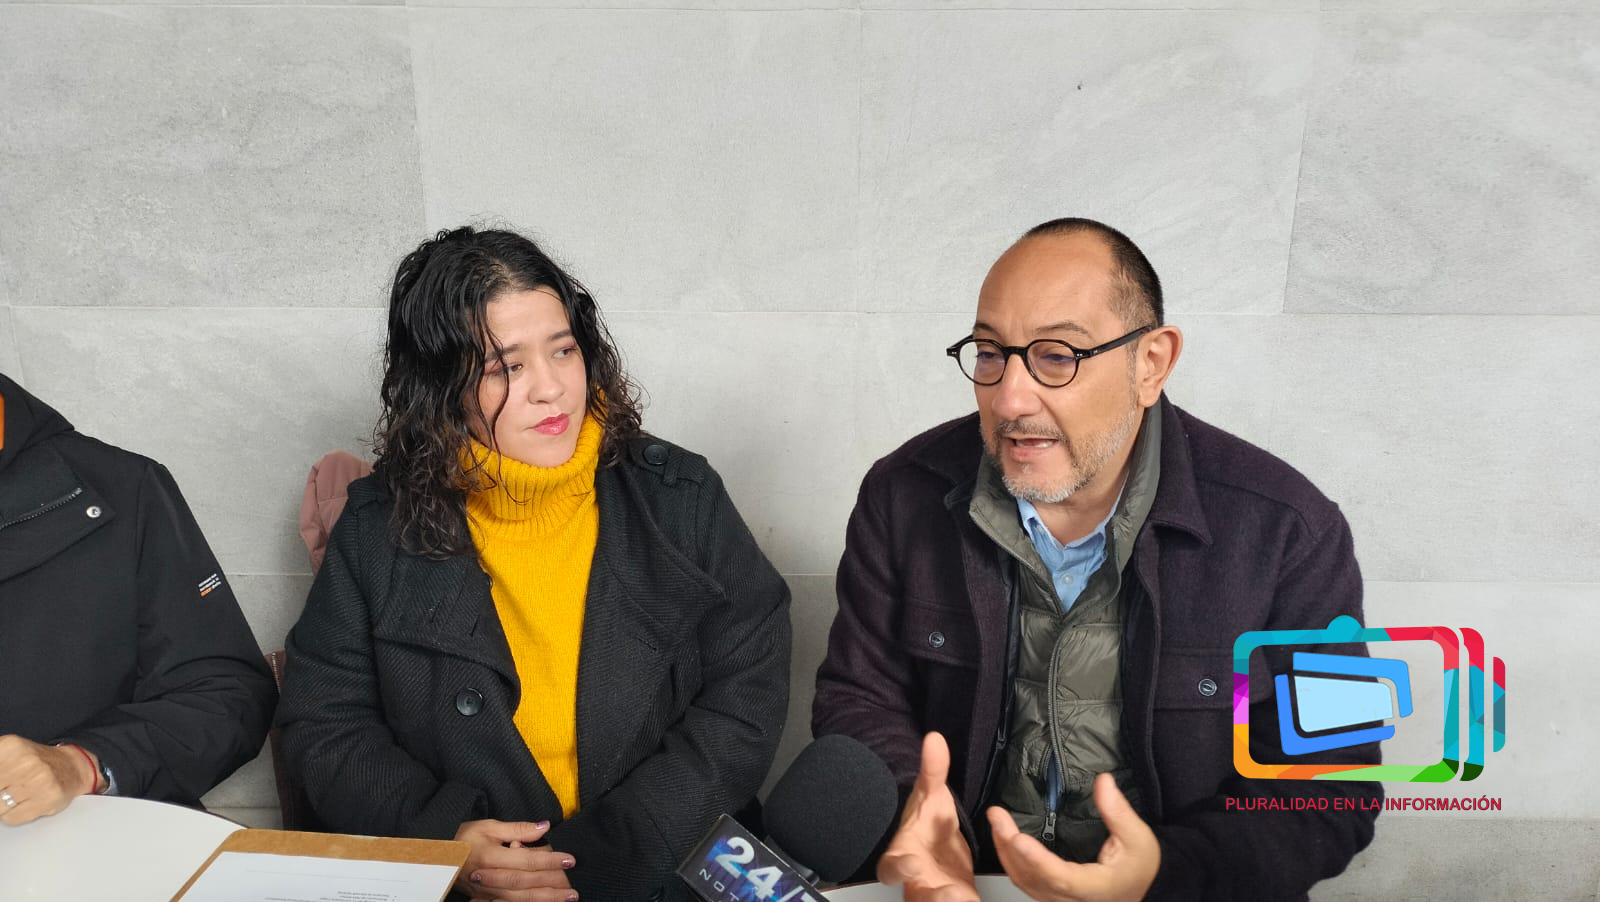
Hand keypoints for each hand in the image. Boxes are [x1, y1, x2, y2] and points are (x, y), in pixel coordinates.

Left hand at [0, 735, 96, 825]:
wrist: (72, 768)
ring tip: (13, 796)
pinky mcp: (47, 800)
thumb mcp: (7, 753)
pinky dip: (12, 815)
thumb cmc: (34, 763)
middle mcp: (26, 762)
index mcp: (10, 746)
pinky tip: (23, 803)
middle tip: (6, 789)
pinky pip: (11, 818)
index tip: (1, 785)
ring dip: (2, 806)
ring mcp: (38, 781)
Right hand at [453, 819, 576, 900]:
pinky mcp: (485, 899)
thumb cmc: (464, 838)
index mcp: (491, 857)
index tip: (570, 860)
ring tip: (564, 900)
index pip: (527, 860)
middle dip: (551, 887)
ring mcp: (486, 892)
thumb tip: (544, 826)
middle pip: (525, 884)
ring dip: (543, 900)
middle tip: (574, 890)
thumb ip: (518, 828)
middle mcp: (490, 878)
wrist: (438, 857)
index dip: (549, 860)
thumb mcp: (489, 826)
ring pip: (519, 899)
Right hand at [877, 733, 979, 901]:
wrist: (944, 848)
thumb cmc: (929, 824)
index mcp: (903, 856)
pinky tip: (976, 900)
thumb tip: (935, 739)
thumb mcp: (933, 797)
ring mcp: (935, 894)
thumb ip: (933, 771)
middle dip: (932, 897)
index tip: (912, 863)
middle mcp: (916, 881)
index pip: (891, 867)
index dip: (899, 868)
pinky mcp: (956, 901)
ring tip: (965, 898)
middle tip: (949, 893)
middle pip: (917, 897)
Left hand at [987, 773, 1159, 901]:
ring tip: (997, 822)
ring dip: (1006, 852)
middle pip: (1034, 878)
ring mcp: (1061, 900)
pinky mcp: (1054, 895)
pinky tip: (1005, 840)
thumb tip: (1104, 781)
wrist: (1144, 887)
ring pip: (1025, 882)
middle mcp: (1073, 899)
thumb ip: (1118, 811)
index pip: (1061, 877)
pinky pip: (1026, 882)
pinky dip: (1011, 861)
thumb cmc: (1141, 867)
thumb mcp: (1137, 838)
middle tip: (997, 816)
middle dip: (1010, 846)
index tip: (1018, 837)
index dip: (1037, 859)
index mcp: (1094, 887)